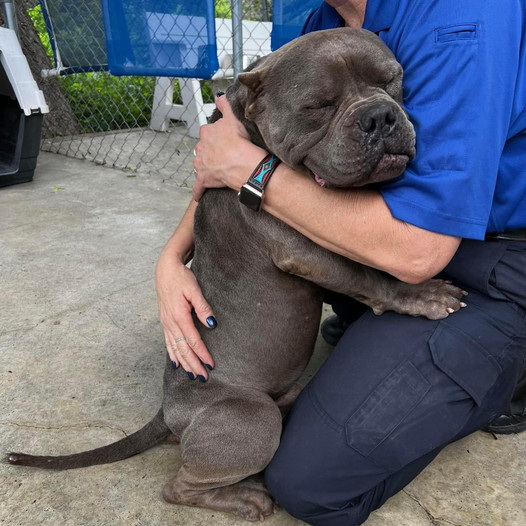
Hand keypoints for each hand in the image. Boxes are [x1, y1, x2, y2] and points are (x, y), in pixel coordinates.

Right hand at [155, 250, 215, 380]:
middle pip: (183, 348)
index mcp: (179, 315)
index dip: (202, 353)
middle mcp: (170, 322)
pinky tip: (176, 364)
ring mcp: (165, 323)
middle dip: (194, 364)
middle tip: (204, 377)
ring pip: (175, 348)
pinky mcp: (164, 321)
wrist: (165, 269)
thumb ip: (203, 307)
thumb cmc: (181, 277)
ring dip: (184, 363)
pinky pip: (167, 342)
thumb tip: (212, 324)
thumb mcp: (194, 289)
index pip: (193, 340)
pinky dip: (172, 354)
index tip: (211, 364)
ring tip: (193, 375)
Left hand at [192, 94, 265, 200]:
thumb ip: (225, 106)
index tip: (224, 140)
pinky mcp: (204, 180)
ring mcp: (200, 165)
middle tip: (223, 155)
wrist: (243, 164)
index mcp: (206, 133)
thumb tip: (219, 97)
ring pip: (200, 166)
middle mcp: (200, 148)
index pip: (208, 133)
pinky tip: (198, 195)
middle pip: (203, 149)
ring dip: (205, 168)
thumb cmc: (239, 143)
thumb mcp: (233, 119)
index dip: (217, 136)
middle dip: (210, 152)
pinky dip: (198, 191)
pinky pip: (198, 187)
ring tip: (217, 170)